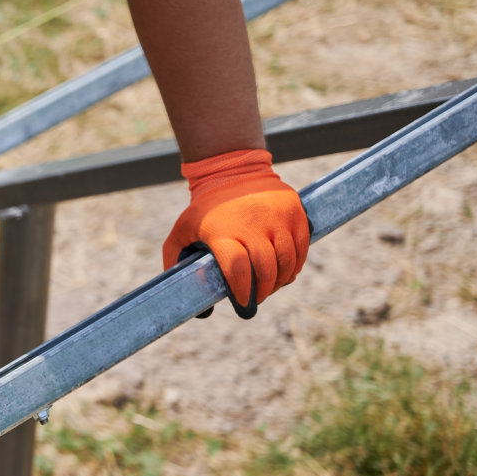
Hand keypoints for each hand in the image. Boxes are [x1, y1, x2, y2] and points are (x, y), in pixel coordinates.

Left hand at [162, 148, 309, 317]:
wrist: (233, 171)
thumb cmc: (205, 209)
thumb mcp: (182, 230)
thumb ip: (175, 259)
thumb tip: (186, 298)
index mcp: (221, 231)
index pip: (237, 268)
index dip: (242, 290)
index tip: (243, 304)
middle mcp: (251, 223)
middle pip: (265, 267)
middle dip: (264, 290)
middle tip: (257, 299)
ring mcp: (276, 216)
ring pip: (287, 260)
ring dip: (282, 280)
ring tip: (272, 287)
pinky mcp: (294, 211)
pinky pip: (301, 246)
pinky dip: (297, 264)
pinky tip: (287, 273)